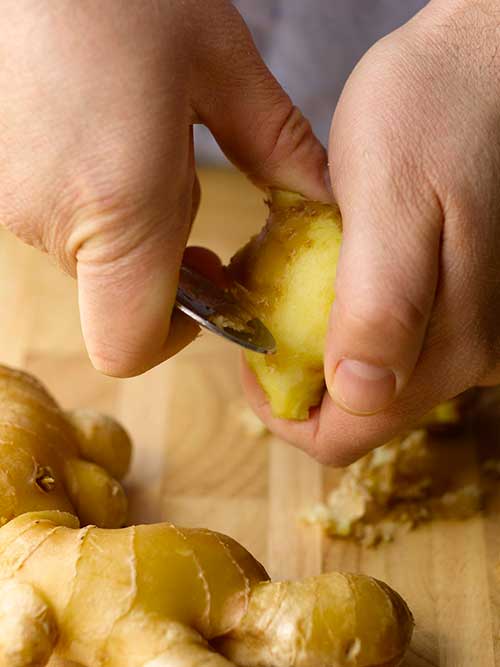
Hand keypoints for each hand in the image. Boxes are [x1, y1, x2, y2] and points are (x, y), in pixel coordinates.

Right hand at [1, 0, 328, 375]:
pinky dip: (89, 199)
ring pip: (87, 258)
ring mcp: (10, 205)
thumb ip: (278, 149)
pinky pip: (55, 221)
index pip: (130, 347)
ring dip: (125, 225)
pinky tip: (102, 134)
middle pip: (118, 298)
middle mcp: (50, 223)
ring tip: (139, 140)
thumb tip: (322, 200)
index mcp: (117, 210)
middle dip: (163, 262)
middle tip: (183, 181)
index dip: (176, 337)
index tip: (209, 286)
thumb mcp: (221, 63)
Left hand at [243, 0, 499, 463]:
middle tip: (267, 304)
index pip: (348, 433)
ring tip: (293, 277)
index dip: (285, 412)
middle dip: (299, 374)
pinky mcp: (455, 303)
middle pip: (359, 412)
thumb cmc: (435, 115)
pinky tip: (330, 268)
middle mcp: (466, 355)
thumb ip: (382, 305)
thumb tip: (359, 394)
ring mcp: (464, 331)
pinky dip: (343, 318)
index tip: (250, 362)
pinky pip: (387, 339)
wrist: (476, 69)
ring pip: (370, 377)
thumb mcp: (392, 201)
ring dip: (318, 344)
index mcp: (449, 346)